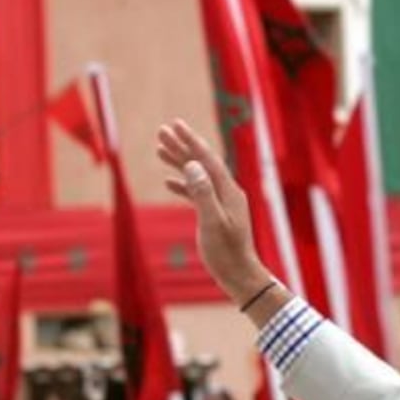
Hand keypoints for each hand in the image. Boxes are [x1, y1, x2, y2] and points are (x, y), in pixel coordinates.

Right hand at [156, 120, 272, 304]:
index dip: (190, 141)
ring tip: (160, 150)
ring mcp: (222, 203)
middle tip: (161, 131)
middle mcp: (227, 193)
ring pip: (198, 176)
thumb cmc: (226, 252)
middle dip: (182, 146)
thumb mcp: (212, 222)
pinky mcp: (215, 214)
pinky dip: (184, 184)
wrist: (239, 275)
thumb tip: (192, 166)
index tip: (174, 125)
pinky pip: (198, 193)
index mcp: (228, 191)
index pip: (207, 159)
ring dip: (180, 162)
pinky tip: (169, 181)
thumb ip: (202, 193)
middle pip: (202, 163)